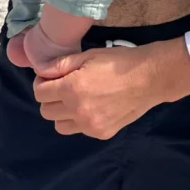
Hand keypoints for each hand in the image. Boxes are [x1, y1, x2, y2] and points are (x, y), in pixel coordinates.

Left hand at [32, 38, 189, 137]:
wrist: (149, 78)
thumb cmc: (118, 61)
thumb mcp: (89, 55)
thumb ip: (61, 65)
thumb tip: (41, 71)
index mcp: (71, 89)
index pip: (40, 93)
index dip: (42, 82)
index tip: (50, 77)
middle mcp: (77, 111)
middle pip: (45, 111)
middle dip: (50, 97)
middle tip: (62, 86)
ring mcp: (89, 126)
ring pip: (59, 126)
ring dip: (62, 113)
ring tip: (76, 99)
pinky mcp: (101, 134)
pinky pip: (79, 130)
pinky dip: (80, 120)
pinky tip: (93, 106)